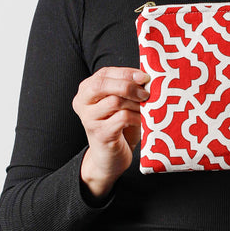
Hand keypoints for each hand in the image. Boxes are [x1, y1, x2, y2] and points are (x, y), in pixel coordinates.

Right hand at [72, 66, 150, 198]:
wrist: (110, 158)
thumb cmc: (119, 127)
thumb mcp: (121, 103)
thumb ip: (127, 88)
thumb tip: (146, 77)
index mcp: (86, 90)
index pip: (104, 73)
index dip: (126, 73)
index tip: (145, 76)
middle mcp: (83, 102)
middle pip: (103, 84)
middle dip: (128, 86)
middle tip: (146, 93)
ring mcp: (89, 118)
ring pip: (115, 101)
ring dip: (135, 104)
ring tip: (145, 110)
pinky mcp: (100, 133)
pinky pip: (122, 117)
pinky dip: (136, 117)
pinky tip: (142, 122)